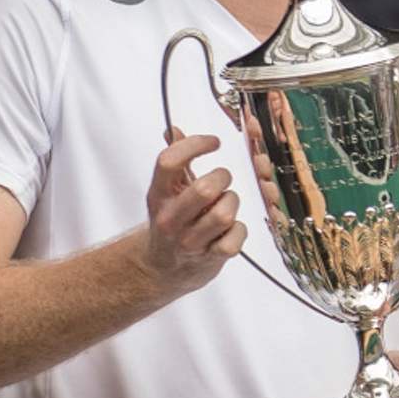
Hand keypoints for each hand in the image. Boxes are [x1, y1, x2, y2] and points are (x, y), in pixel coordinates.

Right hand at [142, 128, 245, 294]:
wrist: (161, 268)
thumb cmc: (173, 221)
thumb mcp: (167, 191)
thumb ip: (174, 161)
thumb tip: (173, 130)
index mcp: (159, 195)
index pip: (169, 162)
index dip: (195, 145)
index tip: (214, 142)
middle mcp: (171, 218)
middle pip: (204, 189)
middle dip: (223, 178)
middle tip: (223, 178)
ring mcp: (189, 240)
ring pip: (224, 214)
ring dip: (232, 202)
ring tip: (226, 203)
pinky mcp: (209, 258)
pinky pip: (235, 239)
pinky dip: (239, 231)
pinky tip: (230, 229)